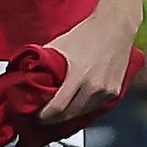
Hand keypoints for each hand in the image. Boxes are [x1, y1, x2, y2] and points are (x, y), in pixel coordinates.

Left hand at [40, 5, 135, 124]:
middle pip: (70, 115)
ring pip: (84, 113)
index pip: (58, 107)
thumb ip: (46, 63)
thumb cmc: (88, 33)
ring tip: (58, 115)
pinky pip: (96, 107)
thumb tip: (30, 74)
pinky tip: (75, 107)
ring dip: (70, 116)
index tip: (37, 116)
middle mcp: (94, 87)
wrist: (115, 26)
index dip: (45, 116)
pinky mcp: (115, 91)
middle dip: (55, 119)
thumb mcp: (60, 45)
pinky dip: (84, 109)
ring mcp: (107, 91)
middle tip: (44, 118)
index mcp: (78, 76)